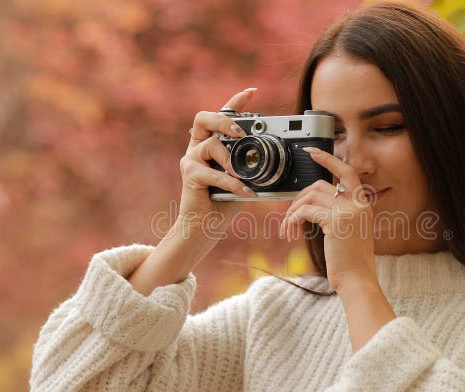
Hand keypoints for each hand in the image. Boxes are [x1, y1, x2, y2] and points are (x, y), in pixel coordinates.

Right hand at [175, 88, 258, 240]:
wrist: (204, 226)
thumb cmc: (224, 202)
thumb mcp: (242, 178)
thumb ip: (249, 164)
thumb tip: (274, 156)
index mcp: (210, 143)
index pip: (221, 115)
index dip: (235, 102)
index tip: (253, 92)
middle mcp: (197, 147)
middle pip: (204, 118)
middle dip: (225, 121)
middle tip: (241, 133)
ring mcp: (191, 159)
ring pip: (211, 144)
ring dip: (230, 159)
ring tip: (241, 174)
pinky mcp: (190, 175)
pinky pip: (214, 173)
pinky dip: (232, 183)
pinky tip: (245, 191)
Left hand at [281, 147, 376, 291]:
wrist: (358, 281)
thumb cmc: (351, 264)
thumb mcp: (349, 235)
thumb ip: (338, 217)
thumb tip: (312, 209)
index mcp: (363, 206)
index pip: (348, 172)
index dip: (329, 160)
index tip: (312, 152)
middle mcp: (357, 205)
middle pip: (320, 184)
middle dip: (300, 197)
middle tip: (290, 215)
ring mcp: (347, 211)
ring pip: (310, 197)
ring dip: (293, 212)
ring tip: (288, 229)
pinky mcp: (335, 221)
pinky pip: (305, 211)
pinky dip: (292, 220)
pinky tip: (291, 234)